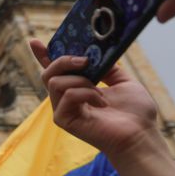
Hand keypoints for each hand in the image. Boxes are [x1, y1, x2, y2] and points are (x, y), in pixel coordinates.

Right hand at [29, 41, 164, 161]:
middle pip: (48, 73)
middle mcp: (66, 99)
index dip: (43, 56)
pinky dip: (86, 94)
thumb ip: (108, 68)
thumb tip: (96, 54)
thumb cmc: (135, 113)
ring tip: (100, 92)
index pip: (55, 70)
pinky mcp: (63, 120)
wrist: (140, 134)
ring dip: (81, 81)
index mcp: (78, 89)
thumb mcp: (123, 81)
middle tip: (85, 60)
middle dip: (64, 60)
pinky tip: (101, 104)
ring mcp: (63, 110)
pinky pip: (68, 95)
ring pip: (55, 82)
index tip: (34, 41)